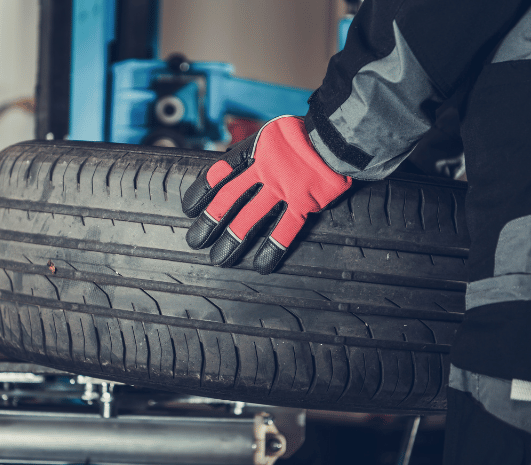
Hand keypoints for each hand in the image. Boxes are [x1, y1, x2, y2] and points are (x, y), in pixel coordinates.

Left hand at [181, 116, 351, 273]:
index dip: (201, 192)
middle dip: (209, 222)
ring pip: (250, 218)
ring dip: (233, 239)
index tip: (189, 209)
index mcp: (256, 151)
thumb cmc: (312, 131)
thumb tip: (243, 169)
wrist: (341, 133)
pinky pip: (284, 230)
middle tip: (195, 241)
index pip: (219, 173)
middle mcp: (264, 171)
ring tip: (219, 258)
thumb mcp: (276, 133)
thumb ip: (259, 152)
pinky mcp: (303, 202)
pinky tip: (260, 265)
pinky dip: (272, 249)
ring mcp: (283, 187)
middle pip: (228, 200)